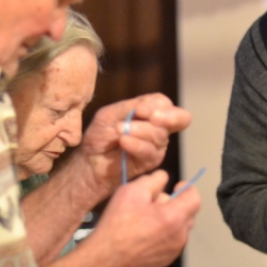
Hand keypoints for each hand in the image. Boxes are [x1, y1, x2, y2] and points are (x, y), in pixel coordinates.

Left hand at [77, 93, 192, 195]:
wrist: (91, 161)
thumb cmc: (100, 135)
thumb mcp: (110, 114)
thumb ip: (130, 107)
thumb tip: (148, 106)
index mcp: (150, 113)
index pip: (165, 104)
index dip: (159, 105)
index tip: (140, 110)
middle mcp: (159, 128)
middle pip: (175, 119)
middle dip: (164, 117)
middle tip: (149, 116)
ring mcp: (157, 146)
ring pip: (160, 135)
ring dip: (140, 130)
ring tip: (119, 131)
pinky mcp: (152, 161)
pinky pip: (150, 151)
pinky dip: (136, 145)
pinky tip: (123, 142)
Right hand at [88, 170, 200, 266]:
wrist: (106, 257)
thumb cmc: (118, 224)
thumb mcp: (132, 191)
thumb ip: (154, 180)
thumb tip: (164, 178)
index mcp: (175, 217)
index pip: (195, 198)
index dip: (187, 188)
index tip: (176, 186)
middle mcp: (180, 235)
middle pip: (188, 212)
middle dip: (174, 204)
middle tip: (152, 204)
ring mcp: (175, 250)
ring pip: (180, 226)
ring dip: (169, 219)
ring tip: (146, 220)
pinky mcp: (167, 259)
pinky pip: (172, 240)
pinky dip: (164, 233)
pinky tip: (145, 234)